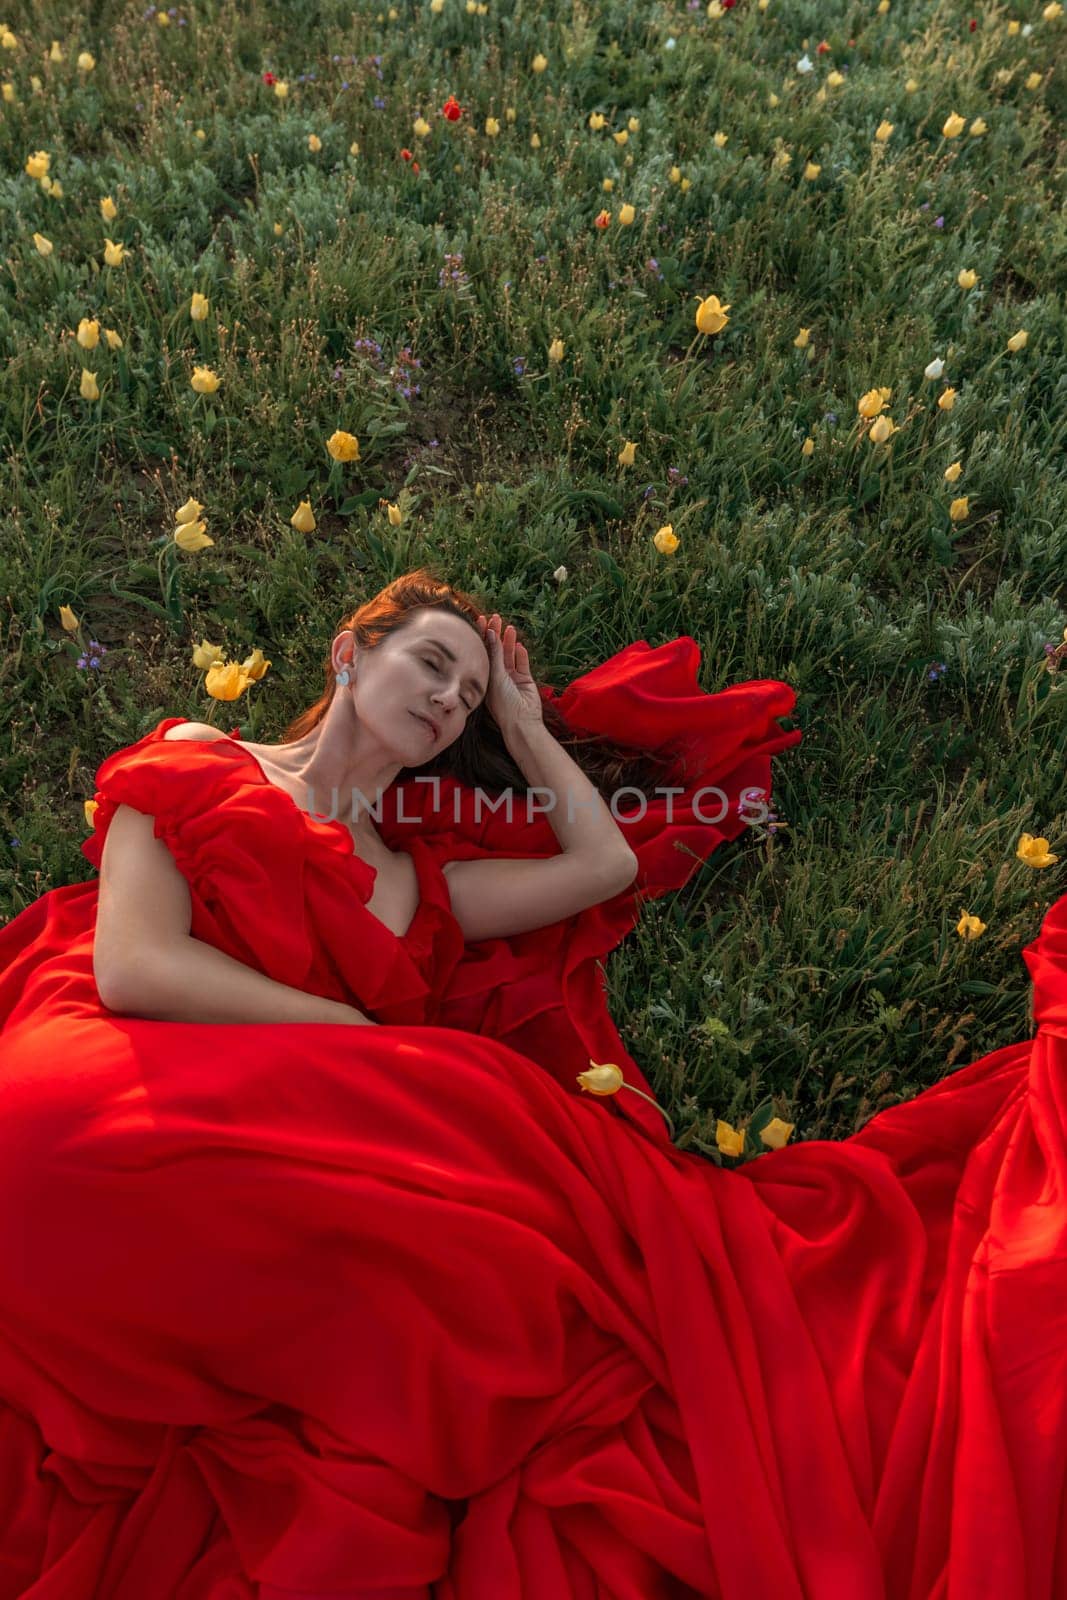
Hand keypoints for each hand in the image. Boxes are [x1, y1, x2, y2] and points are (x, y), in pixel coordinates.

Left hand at [476, 612, 544, 731]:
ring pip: (509, 655)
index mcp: (485, 676)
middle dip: (495, 634)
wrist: (521, 721)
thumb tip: (490, 633)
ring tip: (509, 627)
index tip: (480, 619)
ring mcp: (512, 678)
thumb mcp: (496, 676)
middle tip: (495, 617)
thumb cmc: (503, 703)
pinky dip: (521, 654)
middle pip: (496, 650)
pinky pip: (523, 663)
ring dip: (509, 641)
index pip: (482, 651)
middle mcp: (497, 676)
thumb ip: (495, 654)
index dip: (481, 635)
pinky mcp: (525, 680)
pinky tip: (519, 645)